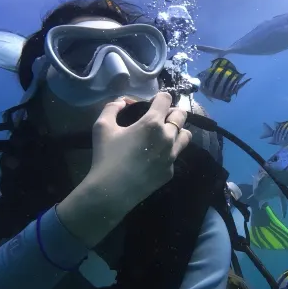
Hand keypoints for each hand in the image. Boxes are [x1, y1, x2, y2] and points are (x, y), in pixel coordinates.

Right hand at [57, 92, 191, 246]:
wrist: (112, 191)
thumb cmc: (106, 157)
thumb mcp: (102, 127)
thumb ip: (112, 108)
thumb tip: (122, 102)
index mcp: (152, 123)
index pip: (166, 99)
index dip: (160, 97)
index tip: (154, 102)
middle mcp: (167, 136)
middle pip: (181, 115)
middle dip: (171, 112)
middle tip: (159, 117)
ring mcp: (172, 155)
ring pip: (186, 135)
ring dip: (177, 130)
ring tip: (164, 135)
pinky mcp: (170, 171)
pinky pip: (175, 155)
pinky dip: (169, 151)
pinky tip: (155, 156)